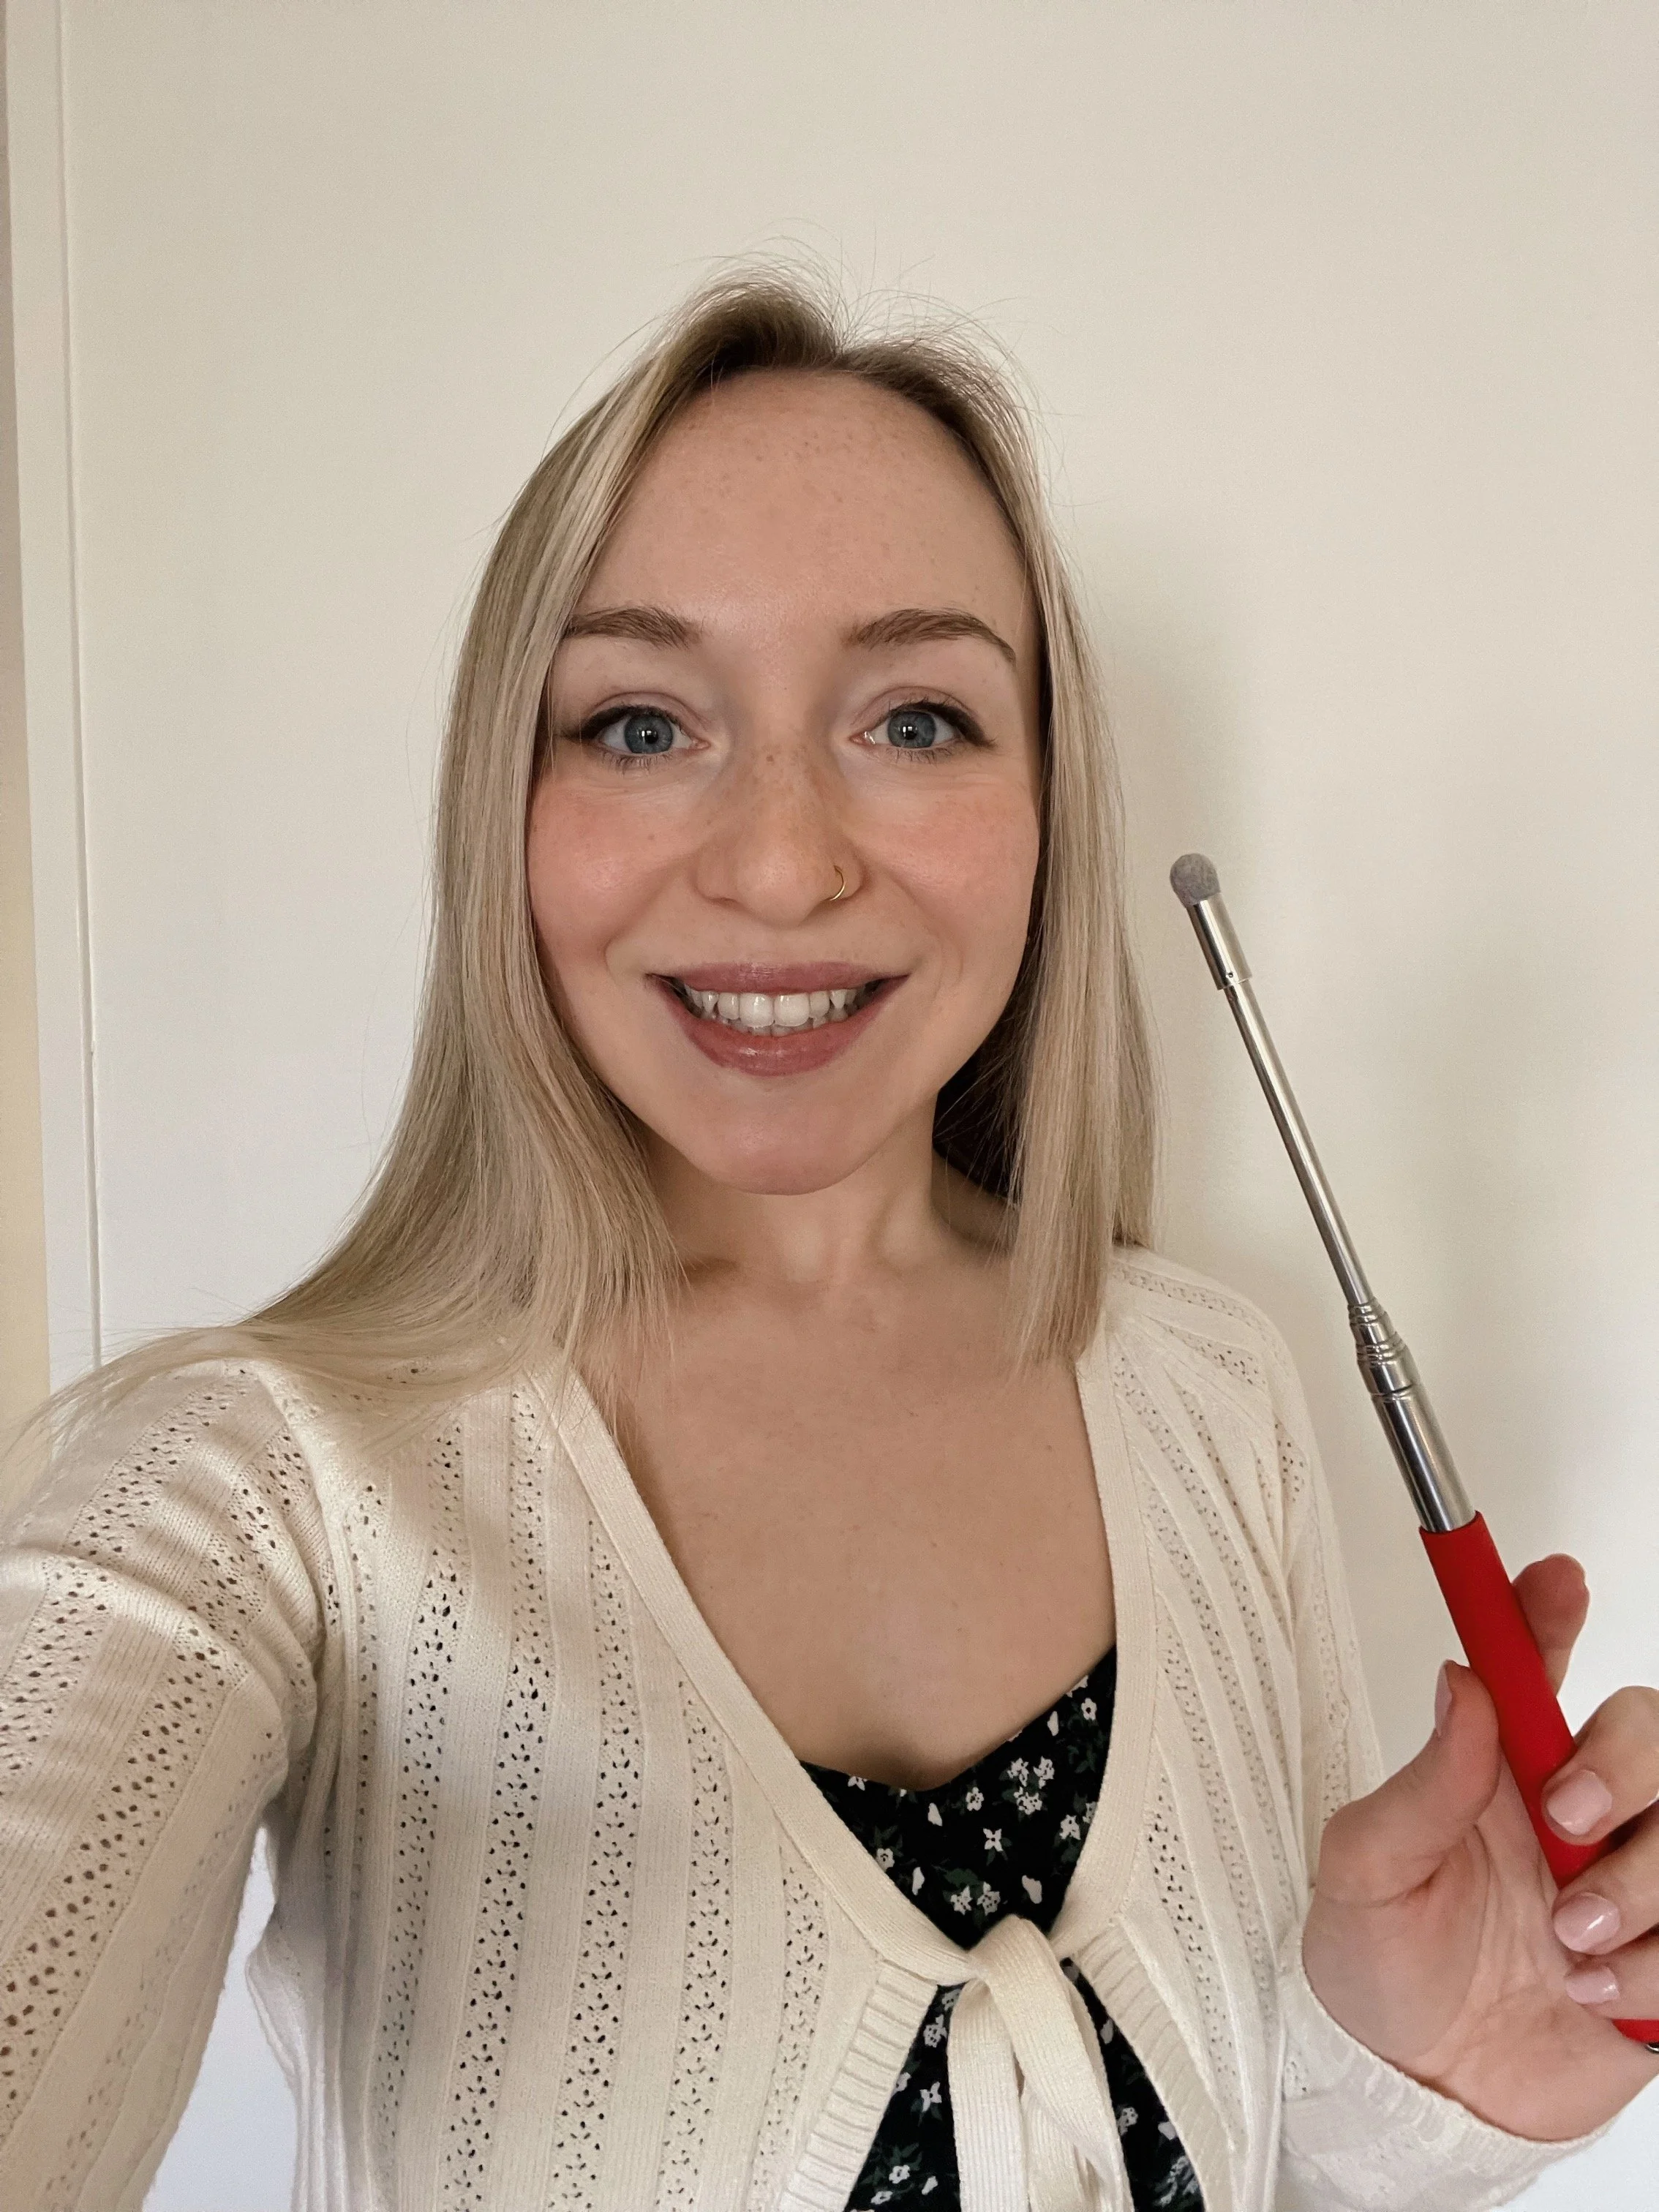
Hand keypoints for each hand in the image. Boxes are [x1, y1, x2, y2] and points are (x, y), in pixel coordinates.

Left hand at [1302, 1555, 1658, 2140]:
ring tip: (1565, 1937)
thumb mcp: (1366, 1873)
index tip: (1556, 1578)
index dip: (1550, 1614)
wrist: (1421, 2095)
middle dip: (1622, 1764)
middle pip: (1649, 1731)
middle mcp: (1575, 1813)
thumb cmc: (1380, 1968)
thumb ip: (1419, 1784)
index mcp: (1496, 1772)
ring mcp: (1632, 1884)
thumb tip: (1458, 1684)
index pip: (1534, 1667)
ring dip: (1638, 1884)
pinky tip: (1594, 1991)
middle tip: (1567, 1821)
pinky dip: (1654, 1967)